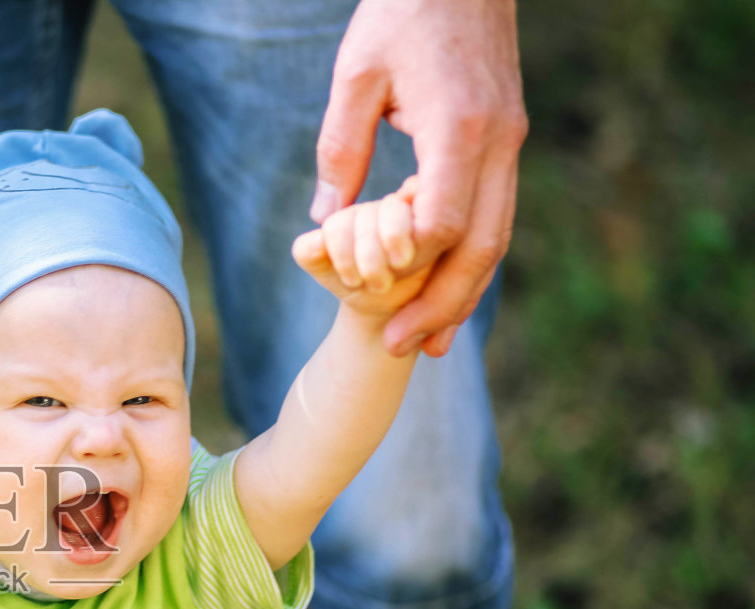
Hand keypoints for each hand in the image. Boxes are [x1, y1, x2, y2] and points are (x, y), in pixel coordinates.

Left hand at [311, 0, 526, 355]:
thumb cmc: (402, 12)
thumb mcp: (356, 76)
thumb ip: (340, 152)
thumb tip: (324, 226)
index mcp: (460, 127)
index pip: (444, 222)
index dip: (410, 265)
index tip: (375, 291)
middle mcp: (498, 143)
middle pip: (482, 248)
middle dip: (442, 306)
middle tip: (401, 349)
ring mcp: (509, 144)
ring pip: (497, 239)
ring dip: (463, 296)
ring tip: (430, 344)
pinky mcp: (505, 142)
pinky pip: (495, 217)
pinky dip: (471, 261)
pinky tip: (447, 295)